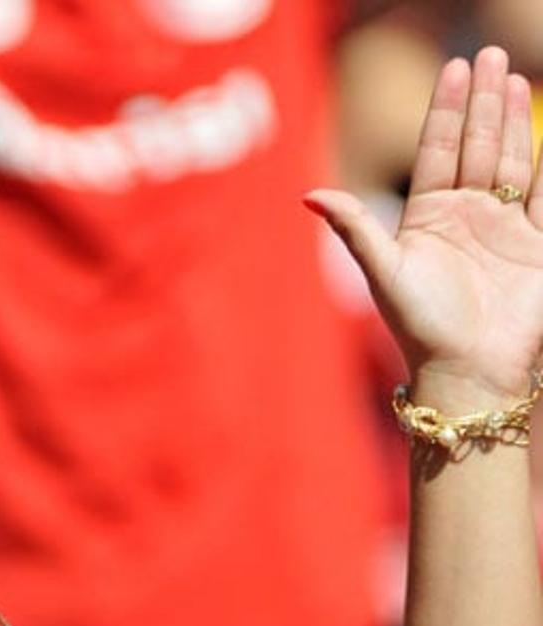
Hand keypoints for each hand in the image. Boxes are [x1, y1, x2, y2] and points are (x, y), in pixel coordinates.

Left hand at [311, 48, 542, 401]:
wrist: (469, 370)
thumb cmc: (422, 326)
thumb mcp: (384, 272)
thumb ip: (355, 228)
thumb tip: (309, 194)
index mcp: (428, 217)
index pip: (438, 149)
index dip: (446, 109)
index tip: (454, 68)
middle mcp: (466, 216)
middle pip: (476, 144)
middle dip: (483, 100)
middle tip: (490, 53)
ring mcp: (503, 227)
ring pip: (510, 159)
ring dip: (512, 119)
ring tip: (513, 76)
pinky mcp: (535, 245)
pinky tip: (542, 131)